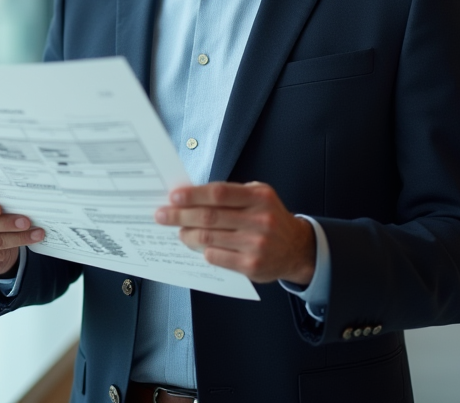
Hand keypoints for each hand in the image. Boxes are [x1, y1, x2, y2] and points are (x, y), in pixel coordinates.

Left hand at [155, 181, 315, 284]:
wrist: (297, 248)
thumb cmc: (270, 218)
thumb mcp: (258, 197)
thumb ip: (230, 195)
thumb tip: (190, 196)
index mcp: (259, 197)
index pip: (219, 193)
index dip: (193, 195)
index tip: (173, 197)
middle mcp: (260, 220)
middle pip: (210, 216)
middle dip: (180, 216)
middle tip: (162, 215)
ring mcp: (256, 244)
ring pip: (210, 238)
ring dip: (187, 234)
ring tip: (178, 231)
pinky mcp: (252, 265)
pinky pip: (217, 257)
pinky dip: (203, 251)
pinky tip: (198, 246)